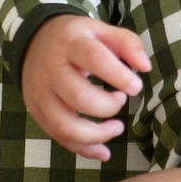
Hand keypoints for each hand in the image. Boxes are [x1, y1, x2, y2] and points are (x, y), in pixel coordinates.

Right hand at [20, 14, 151, 160]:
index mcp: (70, 44)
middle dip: (108, 106)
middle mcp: (51, 69)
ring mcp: (40, 94)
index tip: (135, 87)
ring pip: (65, 126)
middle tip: (121, 100)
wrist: (34, 43)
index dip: (118, 76)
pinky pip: (58, 137)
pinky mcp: (37, 112)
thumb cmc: (77, 39)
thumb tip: (145, 67)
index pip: (94, 59)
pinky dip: (84, 149)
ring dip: (97, 135)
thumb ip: (127, 44)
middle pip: (79, 97)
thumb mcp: (101, 31)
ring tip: (116, 127)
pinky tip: (103, 150)